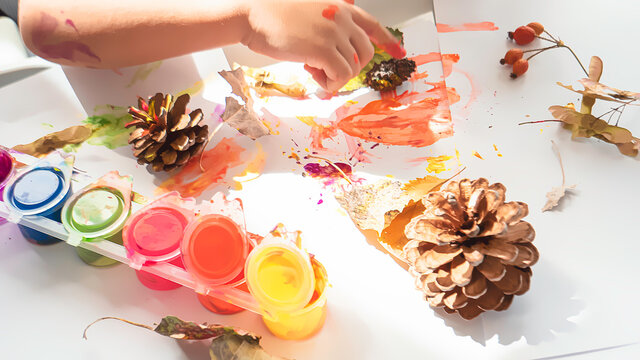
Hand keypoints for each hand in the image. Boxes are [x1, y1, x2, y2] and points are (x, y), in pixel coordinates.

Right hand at [243, 0, 404, 91]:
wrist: (252, 14)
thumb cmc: (273, 16)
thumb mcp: (309, 12)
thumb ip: (328, 25)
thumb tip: (339, 52)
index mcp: (340, 7)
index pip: (373, 24)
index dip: (388, 41)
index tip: (399, 52)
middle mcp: (342, 18)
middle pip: (365, 53)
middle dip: (350, 67)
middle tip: (325, 69)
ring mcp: (334, 33)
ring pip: (353, 67)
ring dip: (334, 76)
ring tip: (312, 69)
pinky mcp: (324, 49)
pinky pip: (340, 76)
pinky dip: (329, 83)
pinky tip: (311, 73)